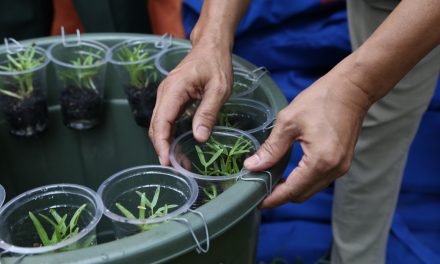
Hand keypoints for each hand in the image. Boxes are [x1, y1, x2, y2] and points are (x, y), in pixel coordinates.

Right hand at [149, 43, 232, 164]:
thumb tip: (199, 138)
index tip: (167, 161)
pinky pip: (166, 119)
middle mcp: (165, 93)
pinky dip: (169, 135)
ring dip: (166, 143)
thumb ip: (208, 112)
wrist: (210, 47)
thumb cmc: (216, 64)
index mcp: (174, 89)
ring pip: (159, 124)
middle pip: (156, 125)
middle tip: (177, 168)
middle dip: (163, 148)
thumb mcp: (219, 89)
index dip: (162, 143)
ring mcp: (166, 95)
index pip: (162, 121)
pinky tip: (179, 146)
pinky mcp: (171, 98)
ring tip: (180, 162)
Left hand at [244, 70, 371, 208]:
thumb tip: (252, 166)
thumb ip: (271, 148)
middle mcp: (333, 169)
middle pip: (302, 195)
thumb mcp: (288, 122)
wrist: (352, 89)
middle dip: (281, 196)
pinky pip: (319, 180)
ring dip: (292, 189)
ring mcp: (341, 167)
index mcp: (320, 161)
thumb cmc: (321, 100)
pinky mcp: (343, 162)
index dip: (273, 199)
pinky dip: (303, 181)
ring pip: (311, 189)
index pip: (292, 190)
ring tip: (271, 182)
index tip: (257, 203)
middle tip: (260, 190)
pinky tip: (289, 173)